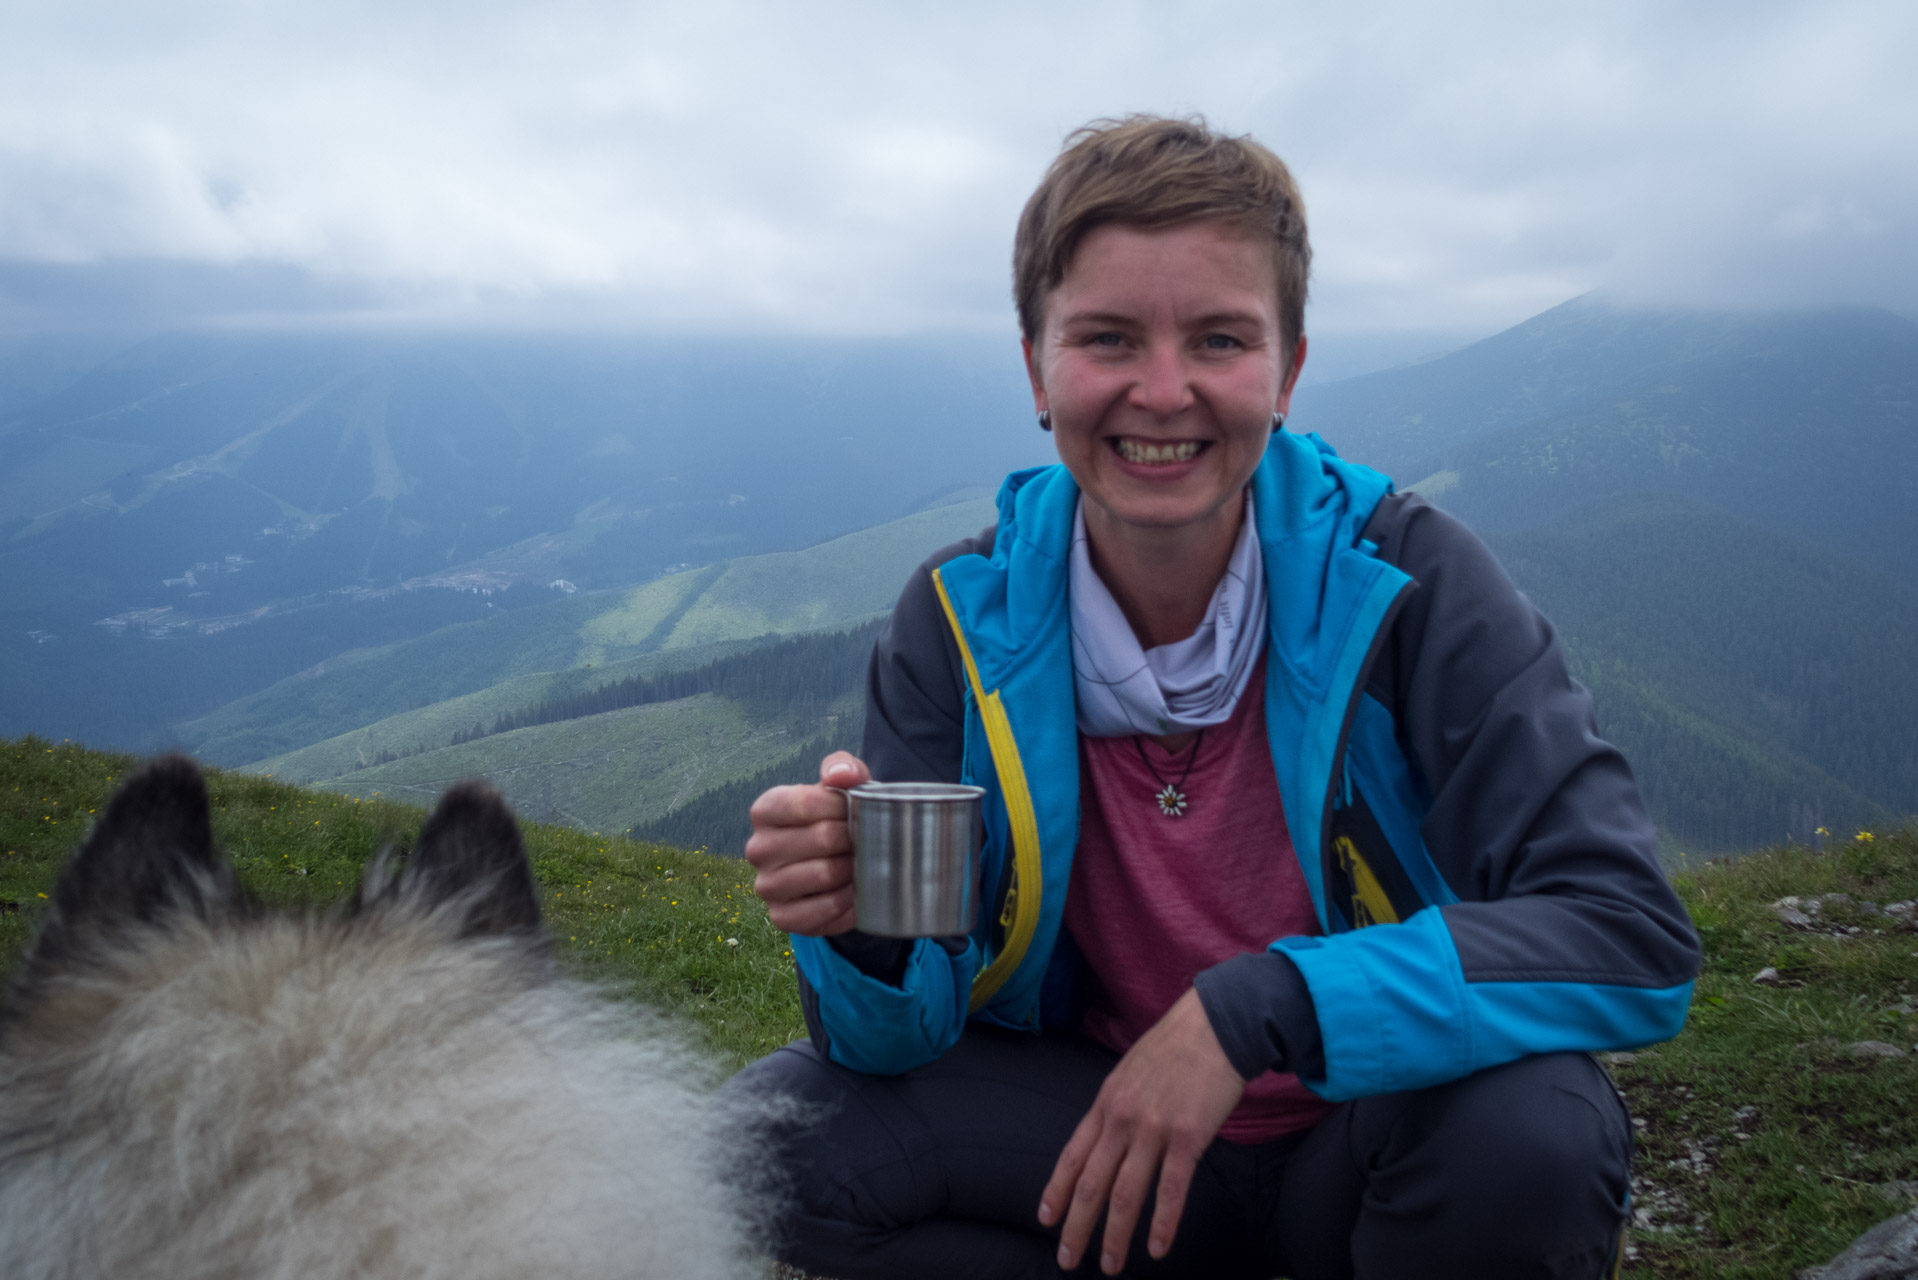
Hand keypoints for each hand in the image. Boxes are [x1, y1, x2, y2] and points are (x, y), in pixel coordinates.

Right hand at [744, 751, 869, 936]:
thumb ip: (842, 768)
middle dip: (854, 839)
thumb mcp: (842, 785)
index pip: (805, 803)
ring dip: (853, 869)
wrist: (838, 864)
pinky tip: (855, 892)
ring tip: (863, 863)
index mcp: (765, 810)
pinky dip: (848, 902)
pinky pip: (823, 910)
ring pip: (824, 874)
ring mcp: (766, 885)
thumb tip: (841, 775)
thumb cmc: (837, 817)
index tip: (860, 811)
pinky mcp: (780, 917)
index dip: (841, 807)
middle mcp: (757, 848)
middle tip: (868, 841)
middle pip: (820, 839)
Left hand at [1039, 989, 1244, 1273]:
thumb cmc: (1175, 1047)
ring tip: (1110, 1266)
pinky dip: (1162, 1224)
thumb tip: (1105, 1139)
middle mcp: (1122, 1119)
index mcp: (1106, 1103)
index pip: (1073, 1155)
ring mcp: (1154, 1129)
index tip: (1046, 1219)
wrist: (1215, 1025)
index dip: (1057, 1190)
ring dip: (1116, 1236)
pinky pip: (1171, 1190)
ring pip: (1126, 1194)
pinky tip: (1158, 1249)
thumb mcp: (1129, 1072)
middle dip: (1077, 1226)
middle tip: (1068, 1260)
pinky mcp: (1189, 1138)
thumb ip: (1115, 1107)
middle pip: (1092, 1184)